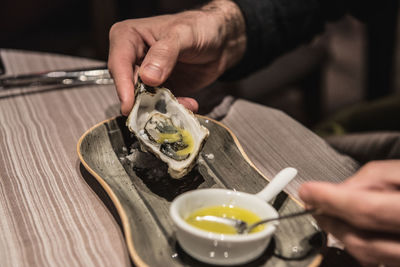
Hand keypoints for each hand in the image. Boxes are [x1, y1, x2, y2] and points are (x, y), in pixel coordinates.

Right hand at [108, 0, 245, 114]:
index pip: (119, 64)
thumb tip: (148, 77)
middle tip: (159, 110)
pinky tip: (189, 103)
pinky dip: (174, 108)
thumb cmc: (200, 27)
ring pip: (145, 100)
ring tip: (183, 104)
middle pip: (129, 86)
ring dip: (162, 107)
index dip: (123, 86)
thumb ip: (165, 53)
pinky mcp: (160, 90)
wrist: (221, 41)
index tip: (129, 105)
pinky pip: (161, 105)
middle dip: (144, 101)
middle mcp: (133, 58)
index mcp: (129, 37)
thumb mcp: (183, 34)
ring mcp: (147, 76)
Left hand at [299, 160, 399, 265]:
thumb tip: (337, 192)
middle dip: (330, 220)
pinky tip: (349, 228)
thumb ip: (368, 179)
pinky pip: (377, 259)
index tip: (307, 191)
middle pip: (363, 240)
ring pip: (367, 255)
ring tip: (327, 214)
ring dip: (340, 234)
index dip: (331, 200)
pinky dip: (358, 244)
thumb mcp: (398, 170)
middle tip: (312, 203)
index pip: (366, 210)